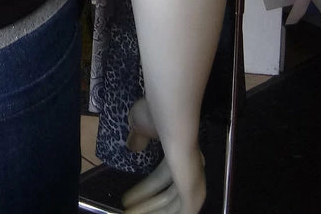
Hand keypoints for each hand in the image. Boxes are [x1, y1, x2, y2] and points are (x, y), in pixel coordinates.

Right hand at [121, 99, 205, 213]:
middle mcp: (190, 169)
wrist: (172, 119)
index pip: (161, 178)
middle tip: (128, 212)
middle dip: (147, 206)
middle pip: (168, 196)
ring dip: (152, 212)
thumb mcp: (140, 125)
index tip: (126, 199)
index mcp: (180, 152)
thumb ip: (138, 138)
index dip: (144, 190)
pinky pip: (181, 213)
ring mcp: (193, 182)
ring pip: (173, 206)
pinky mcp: (193, 193)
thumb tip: (133, 146)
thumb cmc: (156, 116)